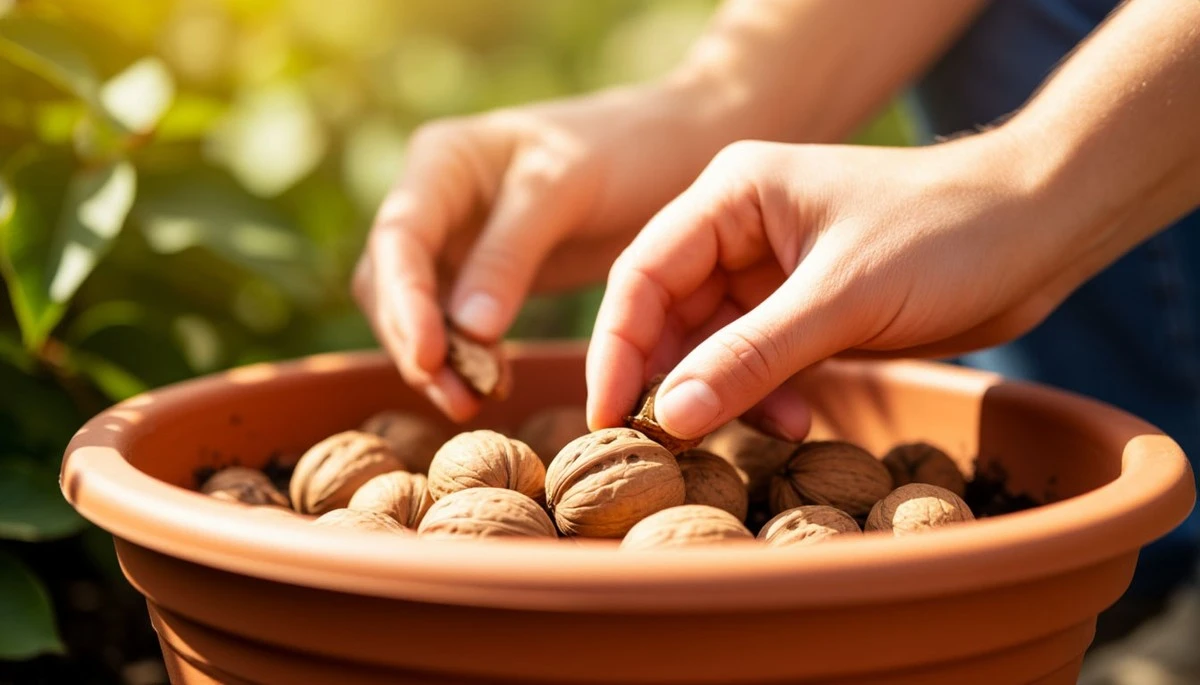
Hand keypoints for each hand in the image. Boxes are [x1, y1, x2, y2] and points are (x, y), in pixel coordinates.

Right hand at [354, 79, 734, 420]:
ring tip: (471, 403)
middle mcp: (433, 199)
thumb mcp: (564, 191)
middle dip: (414, 340)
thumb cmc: (618, 150)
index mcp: (442, 160)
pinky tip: (494, 385)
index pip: (399, 237)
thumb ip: (510, 254)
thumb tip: (466, 330)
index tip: (429, 356)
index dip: (405, 300)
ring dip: (437, 359)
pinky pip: (456, 324)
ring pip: (416, 310)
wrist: (665, 149)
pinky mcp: (481, 276)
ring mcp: (454, 239)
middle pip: (390, 281)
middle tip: (457, 395)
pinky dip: (468, 357)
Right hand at [587, 132, 1098, 439]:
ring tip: (766, 426)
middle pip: (668, 314)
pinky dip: (766, 394)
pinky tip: (798, 417)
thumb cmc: (945, 233)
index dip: (618, 347)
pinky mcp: (803, 308)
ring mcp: (770, 270)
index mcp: (731, 194)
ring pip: (711, 345)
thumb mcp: (842, 297)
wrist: (1040, 229)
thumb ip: (752, 356)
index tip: (610, 415)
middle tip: (668, 443)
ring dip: (727, 393)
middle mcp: (738, 228)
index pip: (642, 273)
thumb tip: (670, 415)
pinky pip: (756, 361)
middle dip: (672, 378)